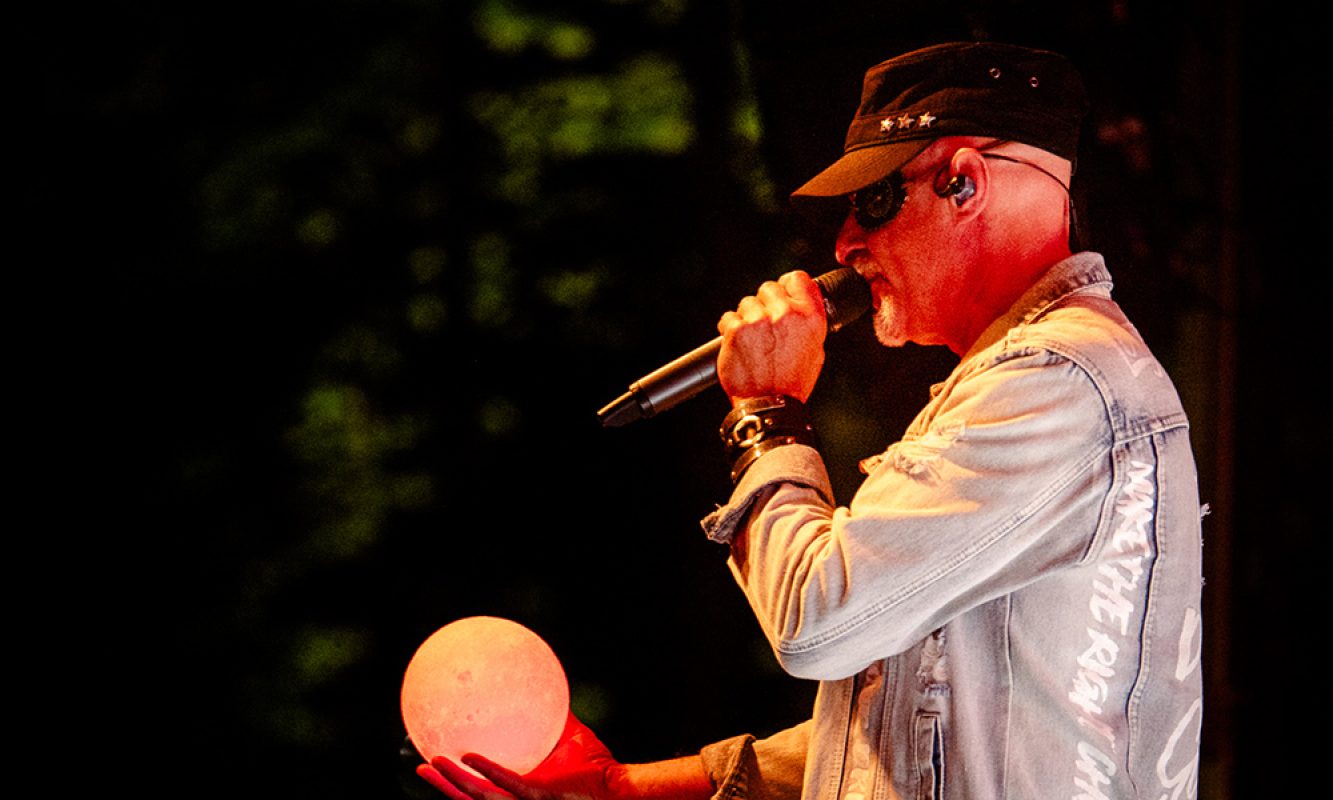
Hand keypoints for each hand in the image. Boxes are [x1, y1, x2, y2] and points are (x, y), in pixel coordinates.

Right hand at [416, 711, 625, 799]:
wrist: (616, 789)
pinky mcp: (537, 798)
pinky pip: (507, 785)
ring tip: (431, 764)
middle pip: (469, 797)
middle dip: (443, 786)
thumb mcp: (572, 736)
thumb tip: (548, 683)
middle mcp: (515, 799)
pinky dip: (487, 771)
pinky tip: (468, 758)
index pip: (481, 787)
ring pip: (477, 797)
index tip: (438, 761)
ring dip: (452, 783)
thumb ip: (556, 715)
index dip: (458, 779)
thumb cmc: (597, 770)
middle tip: (420, 767)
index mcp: (519, 789)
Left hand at [716, 271, 825, 403]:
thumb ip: (808, 323)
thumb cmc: (792, 383)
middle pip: (768, 288)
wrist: (770, 406)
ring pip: (746, 303)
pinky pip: (728, 318)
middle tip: (763, 327)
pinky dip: (729, 330)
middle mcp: (786, 314)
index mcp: (810, 317)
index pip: (798, 278)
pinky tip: (738, 346)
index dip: (787, 285)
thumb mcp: (816, 351)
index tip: (781, 293)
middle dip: (764, 304)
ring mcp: (759, 320)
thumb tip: (800, 304)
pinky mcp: (737, 330)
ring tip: (752, 342)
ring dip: (746, 318)